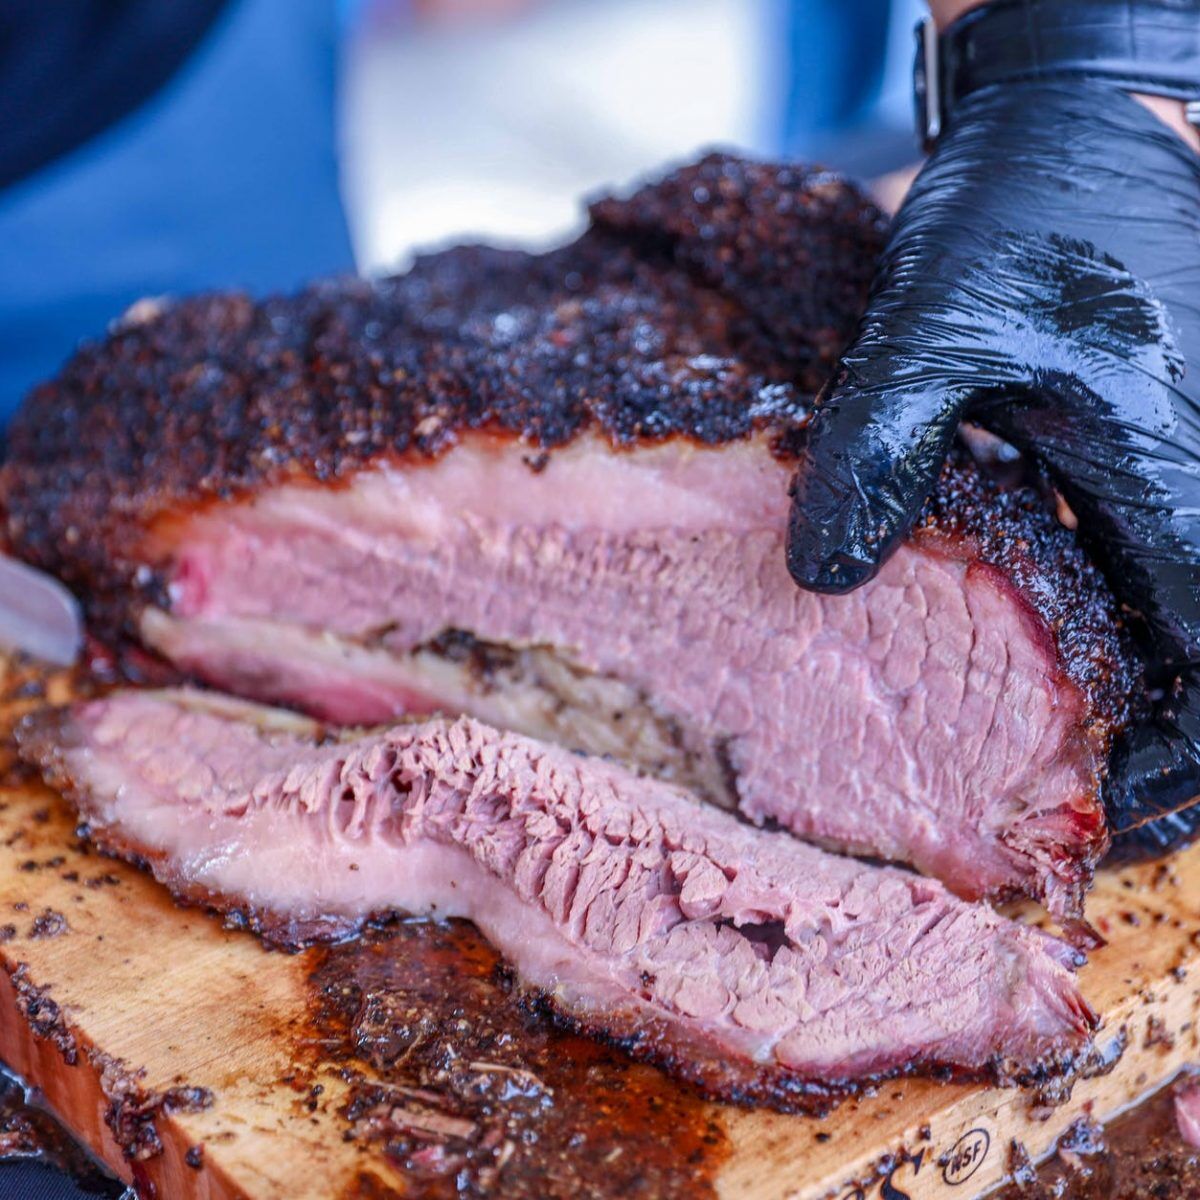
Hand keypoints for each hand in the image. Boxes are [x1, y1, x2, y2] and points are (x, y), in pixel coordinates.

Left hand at [785, 79, 1199, 857]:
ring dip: (1164, 684)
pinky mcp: (1185, 421)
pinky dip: (1145, 605)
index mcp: (1174, 479)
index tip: (1110, 818)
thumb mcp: (929, 331)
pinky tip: (1085, 623)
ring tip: (1087, 743)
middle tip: (1096, 803)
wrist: (1102, 105)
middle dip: (1174, 745)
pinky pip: (1176, 541)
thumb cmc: (1022, 212)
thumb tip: (825, 580)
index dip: (1168, 765)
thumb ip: (880, 455)